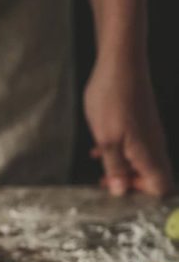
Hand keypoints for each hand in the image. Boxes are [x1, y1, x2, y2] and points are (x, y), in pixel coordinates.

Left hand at [84, 52, 172, 196]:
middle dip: (130, 186)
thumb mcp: (106, 139)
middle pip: (151, 178)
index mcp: (148, 153)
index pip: (160, 187)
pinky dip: (119, 155)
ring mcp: (148, 135)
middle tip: (107, 184)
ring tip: (101, 172)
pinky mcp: (140, 125)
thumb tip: (121, 191)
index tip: (122, 196)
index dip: (143, 197)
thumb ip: (114, 167)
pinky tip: (100, 151)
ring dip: (122, 170)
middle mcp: (153, 146)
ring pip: (140, 163)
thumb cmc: (112, 98)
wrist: (120, 63)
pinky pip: (134, 148)